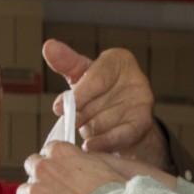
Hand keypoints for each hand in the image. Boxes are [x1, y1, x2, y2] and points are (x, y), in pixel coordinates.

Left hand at [18, 141, 127, 193]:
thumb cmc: (117, 193)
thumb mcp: (106, 163)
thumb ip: (86, 158)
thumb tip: (82, 160)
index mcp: (60, 151)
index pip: (48, 151)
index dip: (57, 163)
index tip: (64, 174)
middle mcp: (44, 168)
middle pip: (31, 167)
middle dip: (41, 178)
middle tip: (58, 192)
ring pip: (24, 193)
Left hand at [43, 39, 169, 168]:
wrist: (125, 120)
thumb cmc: (100, 94)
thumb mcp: (82, 76)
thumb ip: (66, 62)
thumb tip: (49, 47)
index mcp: (119, 59)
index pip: (95, 79)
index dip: (76, 97)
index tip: (58, 109)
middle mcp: (135, 78)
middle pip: (96, 103)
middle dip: (80, 115)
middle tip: (76, 121)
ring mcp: (143, 102)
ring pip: (102, 122)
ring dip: (89, 130)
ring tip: (90, 128)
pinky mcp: (143, 124)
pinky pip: (116, 136)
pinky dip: (100, 143)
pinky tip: (90, 146)